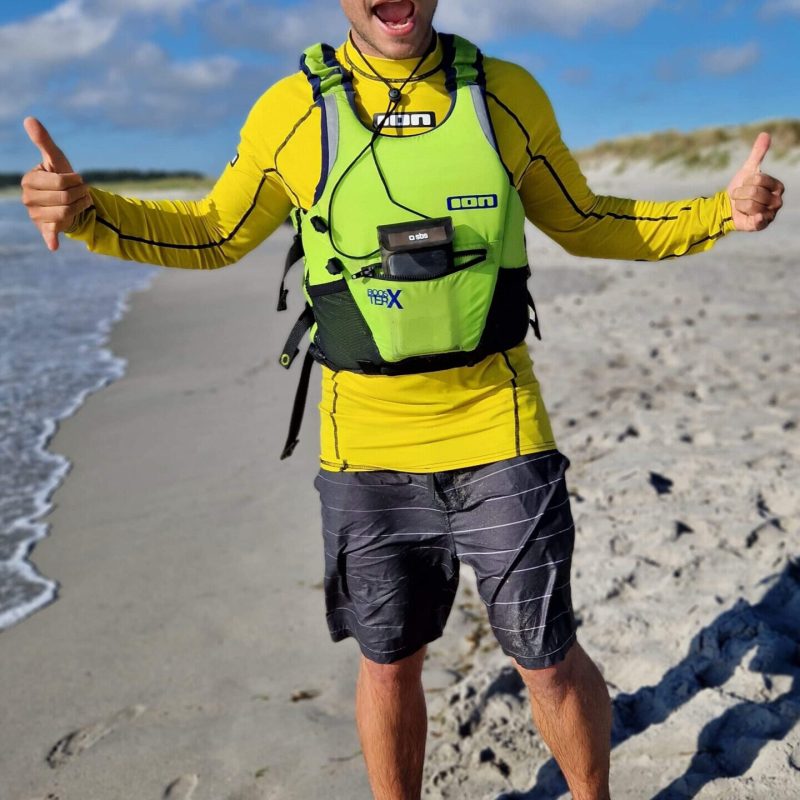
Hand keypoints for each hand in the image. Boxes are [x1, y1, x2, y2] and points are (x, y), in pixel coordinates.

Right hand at [20, 117, 92, 250]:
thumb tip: (29, 119)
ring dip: (81, 206)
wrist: (70, 200)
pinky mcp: (46, 229)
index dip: (76, 181)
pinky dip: (52, 239)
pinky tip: (54, 246)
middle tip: (81, 193)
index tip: (77, 180)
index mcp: (29, 181)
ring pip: (67, 213)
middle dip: (80, 194)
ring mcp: (36, 216)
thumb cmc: (61, 177)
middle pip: (64, 198)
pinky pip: (49, 234)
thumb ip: (43, 141)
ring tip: (79, 202)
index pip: (60, 182)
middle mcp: (28, 199)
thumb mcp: (55, 159)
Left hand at [727, 132, 784, 231]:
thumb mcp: (748, 170)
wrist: (727, 208)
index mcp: (778, 187)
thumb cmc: (741, 188)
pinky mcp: (761, 225)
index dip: (746, 181)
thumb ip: (758, 153)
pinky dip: (754, 218)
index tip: (745, 185)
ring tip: (741, 206)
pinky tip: (752, 216)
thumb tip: (765, 134)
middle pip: (754, 192)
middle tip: (740, 197)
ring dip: (740, 204)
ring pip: (751, 205)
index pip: (759, 179)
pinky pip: (758, 220)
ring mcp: (770, 214)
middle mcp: (777, 201)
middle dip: (741, 194)